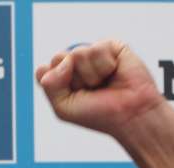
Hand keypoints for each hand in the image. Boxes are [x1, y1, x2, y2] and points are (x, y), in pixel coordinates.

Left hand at [35, 40, 163, 137]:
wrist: (129, 115)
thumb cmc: (98, 114)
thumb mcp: (63, 108)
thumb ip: (50, 85)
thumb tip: (62, 61)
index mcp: (62, 78)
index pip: (44, 70)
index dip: (56, 84)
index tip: (73, 97)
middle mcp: (75, 65)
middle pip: (58, 57)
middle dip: (73, 79)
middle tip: (90, 90)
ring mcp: (92, 55)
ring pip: (77, 53)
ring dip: (91, 75)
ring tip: (104, 83)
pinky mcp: (111, 47)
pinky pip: (97, 48)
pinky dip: (105, 66)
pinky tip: (114, 72)